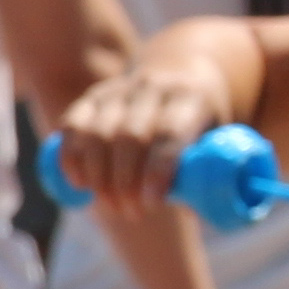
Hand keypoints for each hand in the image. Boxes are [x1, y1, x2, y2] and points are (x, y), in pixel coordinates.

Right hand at [59, 51, 231, 209]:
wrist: (183, 74)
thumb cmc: (203, 121)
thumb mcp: (217, 138)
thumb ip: (211, 172)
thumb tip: (198, 211)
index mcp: (191, 98)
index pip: (170, 132)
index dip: (158, 170)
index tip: (151, 203)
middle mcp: (154, 88)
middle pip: (130, 137)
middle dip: (126, 183)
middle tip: (132, 213)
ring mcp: (120, 89)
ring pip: (97, 133)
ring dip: (99, 178)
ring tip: (111, 206)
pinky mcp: (94, 96)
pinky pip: (73, 125)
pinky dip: (71, 158)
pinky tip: (80, 184)